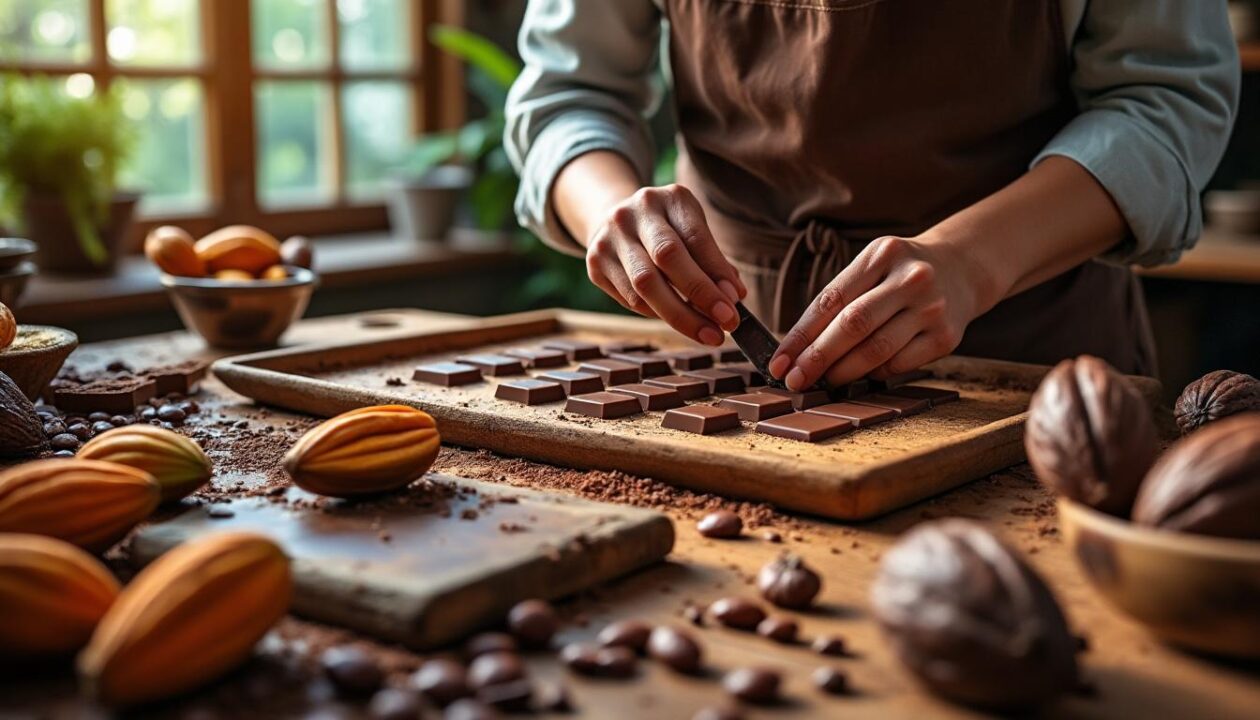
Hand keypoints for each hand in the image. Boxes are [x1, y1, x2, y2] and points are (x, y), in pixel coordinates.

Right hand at [585, 184, 746, 345]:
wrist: (613, 220)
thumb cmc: (667, 231)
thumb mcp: (692, 232)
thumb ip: (712, 261)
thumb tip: (733, 297)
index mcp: (667, 198)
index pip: (695, 236)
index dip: (716, 271)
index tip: (735, 301)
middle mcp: (633, 213)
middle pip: (667, 257)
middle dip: (700, 295)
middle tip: (726, 323)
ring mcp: (609, 237)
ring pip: (644, 284)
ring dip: (680, 315)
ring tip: (708, 333)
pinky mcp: (595, 263)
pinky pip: (630, 298)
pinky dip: (658, 314)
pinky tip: (678, 320)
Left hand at [768, 235, 993, 389]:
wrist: (962, 268)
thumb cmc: (900, 273)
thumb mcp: (872, 266)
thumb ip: (840, 299)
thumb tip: (797, 349)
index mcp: (882, 254)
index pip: (831, 299)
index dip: (800, 334)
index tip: (780, 361)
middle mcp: (910, 279)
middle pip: (853, 325)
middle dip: (817, 357)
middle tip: (793, 380)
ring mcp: (932, 308)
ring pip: (877, 350)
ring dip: (843, 371)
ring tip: (822, 381)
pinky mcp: (947, 337)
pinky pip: (900, 364)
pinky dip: (875, 373)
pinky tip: (862, 373)